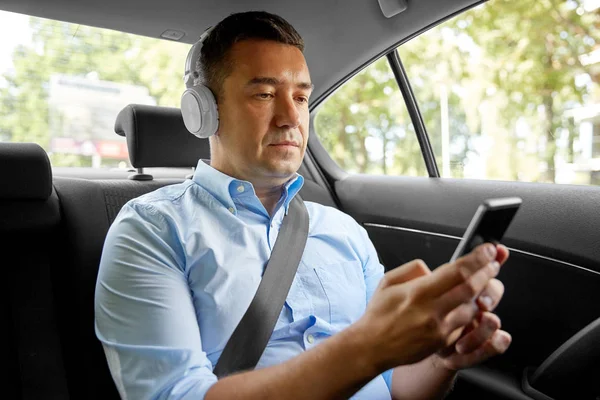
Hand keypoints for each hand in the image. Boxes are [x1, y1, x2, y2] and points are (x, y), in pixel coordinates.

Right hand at [354, 243, 502, 371]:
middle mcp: (431, 310)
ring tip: (483, 284)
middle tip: (493, 264)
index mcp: (418, 292)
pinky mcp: (442, 342)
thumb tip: (431, 268)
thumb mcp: (388, 282)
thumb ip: (412, 269)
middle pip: (470, 289)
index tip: (487, 250)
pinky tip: (468, 306)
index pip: (456, 271)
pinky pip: (463, 325)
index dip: (476, 259)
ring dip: (481, 295)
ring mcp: (439, 329)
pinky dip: (468, 314)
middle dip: (486, 273)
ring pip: (471, 308)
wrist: (372, 347)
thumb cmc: (378, 314)